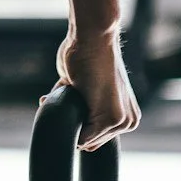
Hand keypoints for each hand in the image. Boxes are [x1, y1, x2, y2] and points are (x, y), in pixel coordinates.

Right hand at [58, 25, 139, 149]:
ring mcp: (122, 122)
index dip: (76, 124)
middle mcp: (129, 122)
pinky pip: (81, 139)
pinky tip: (69, 95)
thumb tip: (52, 108)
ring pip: (84, 141)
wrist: (94, 37)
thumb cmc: (88, 55)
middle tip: (68, 94)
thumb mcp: (86, 87)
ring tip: (72, 90)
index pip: (96, 139)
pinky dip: (67, 124)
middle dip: (72, 124)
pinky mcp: (111, 119)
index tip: (71, 103)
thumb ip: (79, 104)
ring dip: (69, 121)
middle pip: (90, 143)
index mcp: (127, 116)